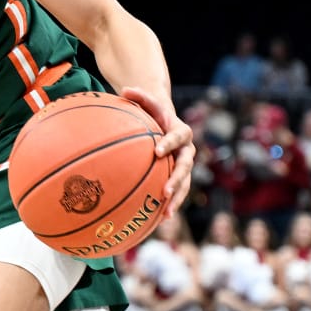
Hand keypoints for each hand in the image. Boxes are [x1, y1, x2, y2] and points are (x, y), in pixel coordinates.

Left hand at [120, 86, 195, 220]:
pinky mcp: (179, 177)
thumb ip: (139, 96)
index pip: (178, 137)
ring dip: (176, 198)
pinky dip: (169, 205)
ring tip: (166, 214)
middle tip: (164, 191)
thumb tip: (124, 89)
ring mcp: (184, 165)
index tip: (157, 152)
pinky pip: (177, 192)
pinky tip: (159, 221)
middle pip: (185, 166)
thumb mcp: (147, 103)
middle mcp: (187, 150)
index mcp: (181, 131)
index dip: (170, 143)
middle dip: (177, 179)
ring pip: (185, 184)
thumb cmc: (153, 112)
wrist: (166, 122)